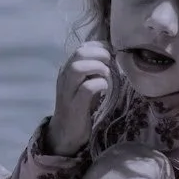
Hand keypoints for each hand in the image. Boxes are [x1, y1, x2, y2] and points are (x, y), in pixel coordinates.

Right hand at [48, 41, 113, 156]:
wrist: (65, 132)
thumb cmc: (79, 106)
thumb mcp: (85, 83)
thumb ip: (94, 71)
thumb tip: (112, 57)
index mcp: (67, 69)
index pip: (82, 47)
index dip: (99, 46)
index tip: (112, 52)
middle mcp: (65, 76)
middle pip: (79, 53)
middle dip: (100, 53)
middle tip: (111, 62)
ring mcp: (68, 91)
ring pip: (78, 68)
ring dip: (98, 67)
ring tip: (107, 74)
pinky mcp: (74, 106)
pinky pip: (86, 88)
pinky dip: (99, 84)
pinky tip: (105, 88)